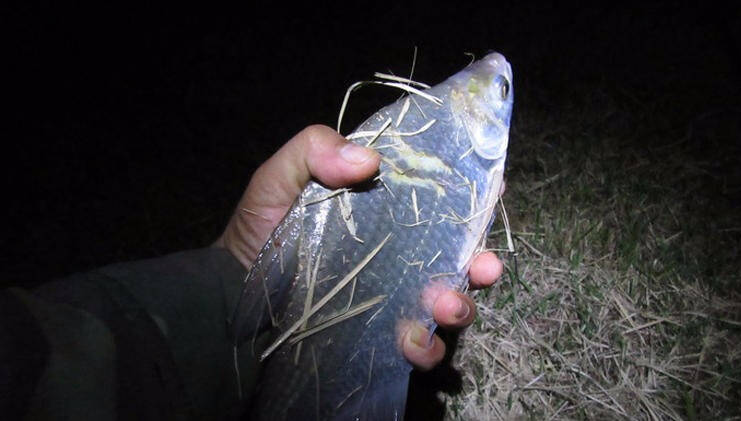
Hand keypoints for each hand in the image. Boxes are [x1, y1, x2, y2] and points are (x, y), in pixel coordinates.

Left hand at [215, 125, 502, 369]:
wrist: (232, 300)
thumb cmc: (259, 233)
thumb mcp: (278, 179)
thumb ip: (313, 151)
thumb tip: (369, 162)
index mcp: (384, 211)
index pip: (440, 200)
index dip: (473, 196)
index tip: (494, 193)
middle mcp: (398, 254)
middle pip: (457, 255)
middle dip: (480, 261)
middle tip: (483, 266)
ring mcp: (392, 297)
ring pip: (448, 302)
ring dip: (460, 305)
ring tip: (444, 306)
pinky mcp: (380, 336)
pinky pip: (418, 344)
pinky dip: (426, 347)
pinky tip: (412, 343)